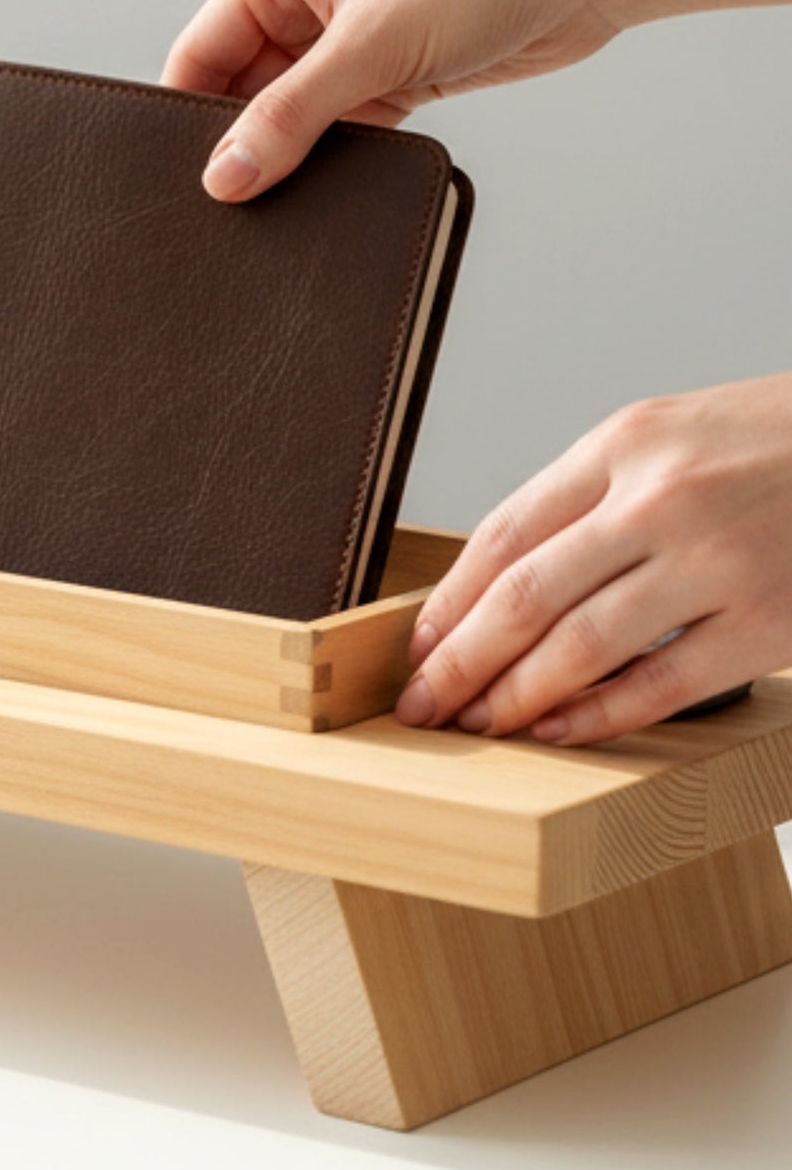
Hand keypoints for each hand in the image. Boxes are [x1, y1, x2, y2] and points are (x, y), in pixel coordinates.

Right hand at [160, 0, 622, 200]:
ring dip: (290, 155)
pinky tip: (329, 193)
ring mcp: (347, 42)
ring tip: (279, 204)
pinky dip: (334, 160)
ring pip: (289, 116)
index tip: (181, 180)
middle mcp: (303, 3)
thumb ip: (290, 115)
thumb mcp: (371, 46)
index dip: (187, 117)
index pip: (199, 53)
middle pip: (239, 90)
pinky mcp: (389, 76)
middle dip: (238, 143)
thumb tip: (225, 177)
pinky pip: (338, 130)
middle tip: (228, 205)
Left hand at [396, 373, 791, 744]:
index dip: (447, 601)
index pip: (503, 534)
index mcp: (621, 447)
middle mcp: (659, 500)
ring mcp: (715, 562)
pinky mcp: (768, 622)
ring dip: (515, 696)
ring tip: (479, 724)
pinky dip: (599, 716)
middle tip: (421, 705)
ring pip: (581, 646)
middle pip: (524, 595)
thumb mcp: (664, 437)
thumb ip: (587, 498)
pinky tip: (557, 732)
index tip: (414, 647)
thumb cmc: (768, 444)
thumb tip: (499, 579)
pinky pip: (660, 683)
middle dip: (460, 661)